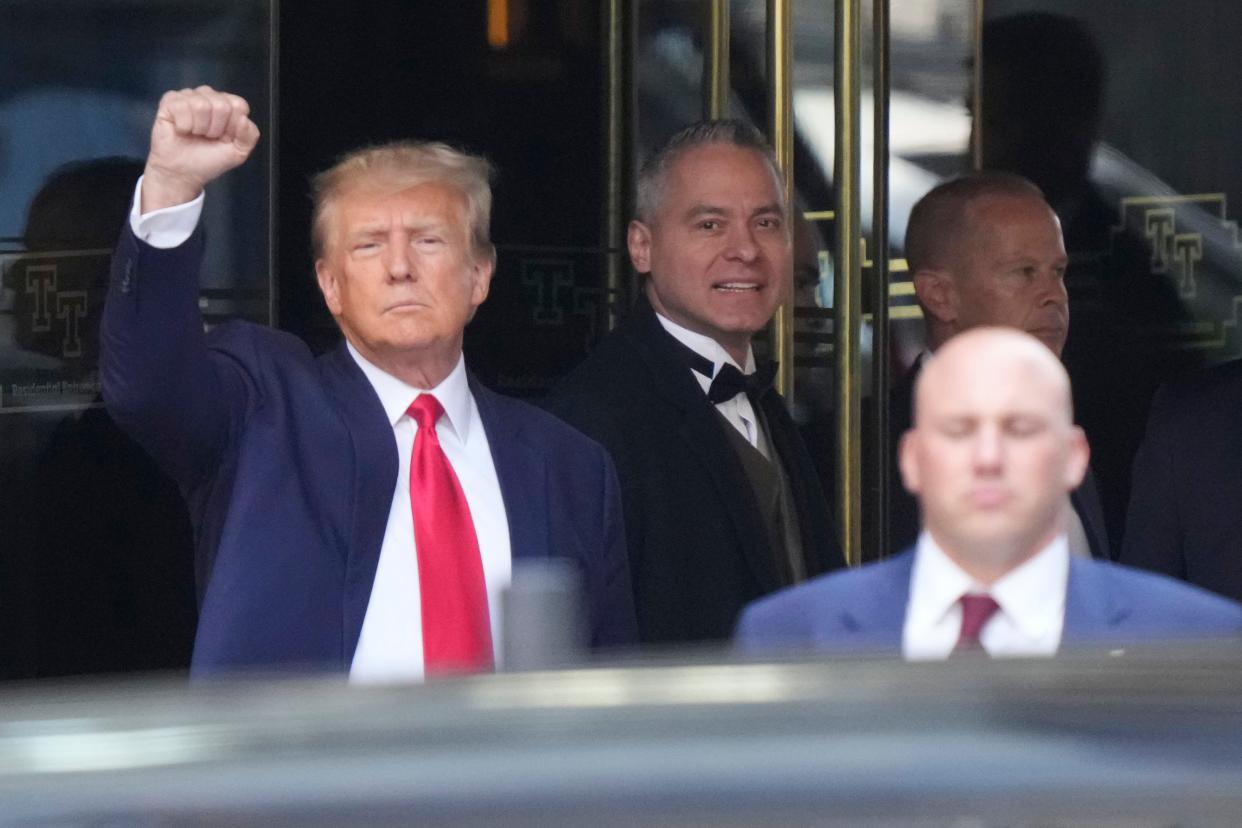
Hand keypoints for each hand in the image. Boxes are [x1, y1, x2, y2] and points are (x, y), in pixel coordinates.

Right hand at [141, 86, 260, 212]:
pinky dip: (183, 125)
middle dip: (215, 129)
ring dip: (199, 128)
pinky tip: (181, 130)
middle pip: (221, 105)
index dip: (232, 127)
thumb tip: (244, 118)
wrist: (182, 173)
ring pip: (201, 105)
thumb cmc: (208, 160)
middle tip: (207, 138)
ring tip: (194, 134)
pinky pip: (181, 106)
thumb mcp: (238, 152)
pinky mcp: (170, 100)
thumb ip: (249, 135)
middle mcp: (209, 97)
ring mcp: (189, 96)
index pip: (238, 105)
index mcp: (228, 105)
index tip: (224, 138)